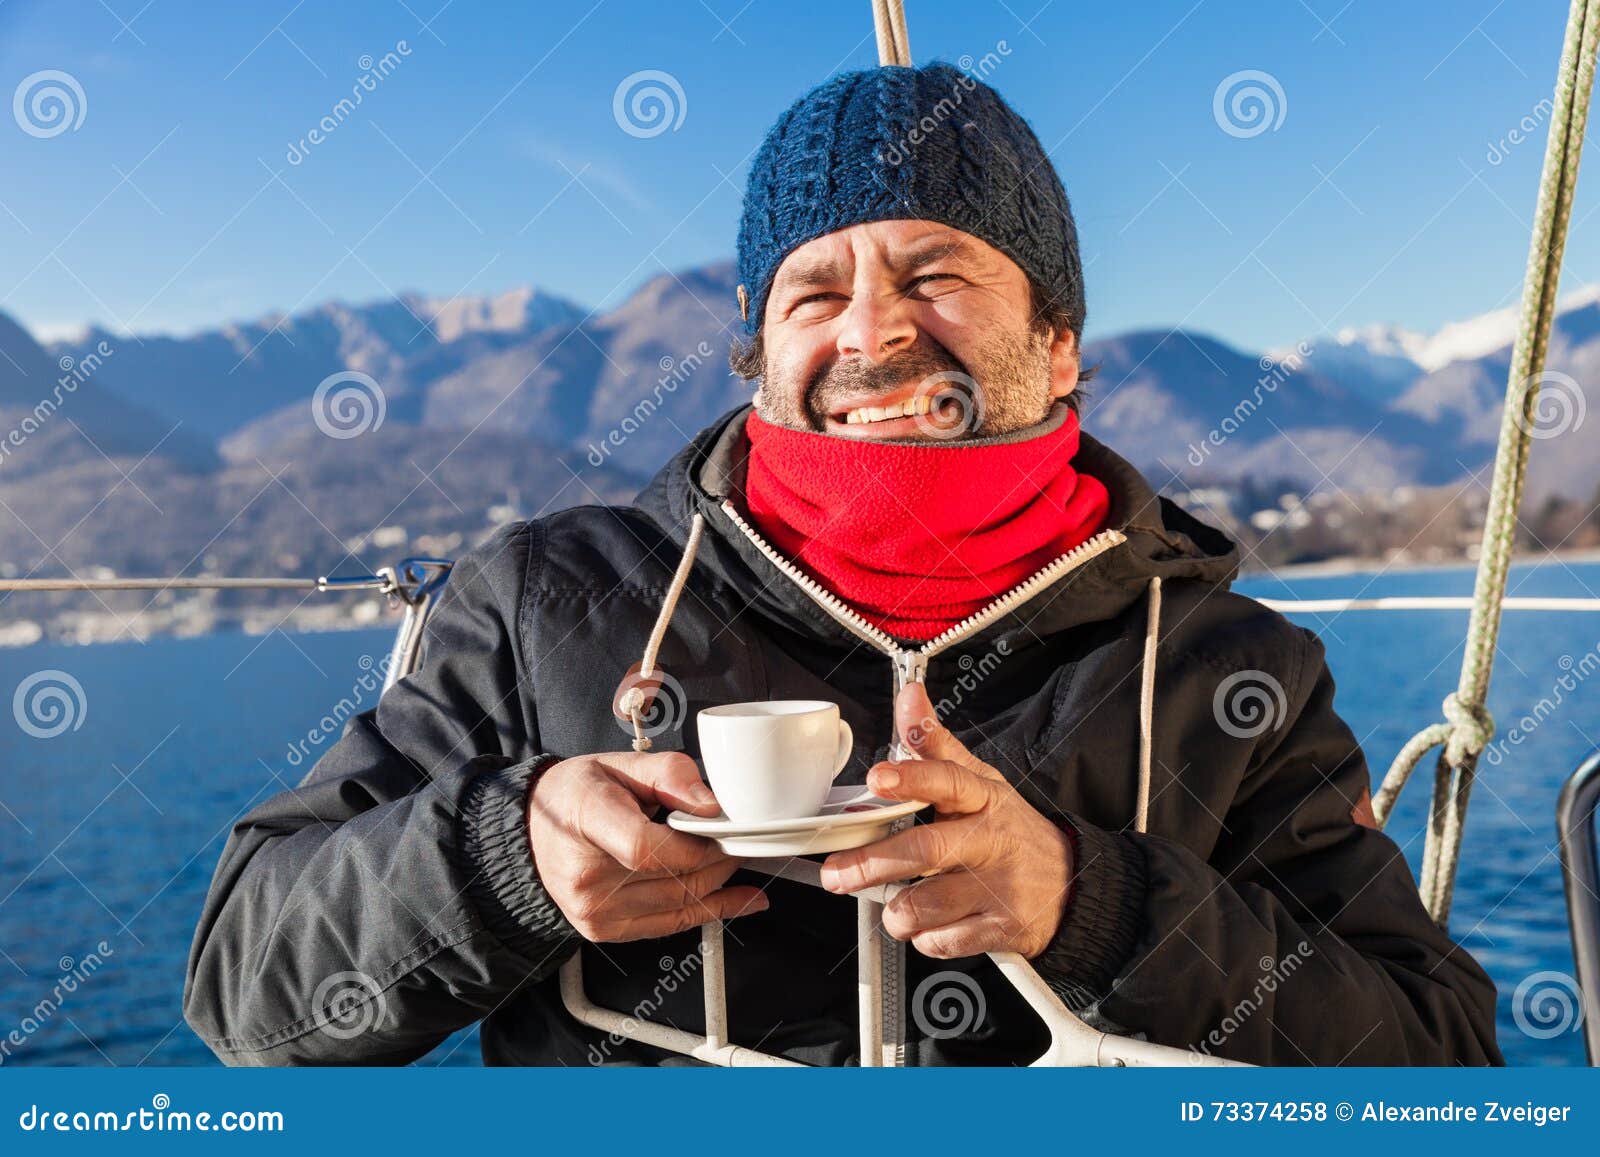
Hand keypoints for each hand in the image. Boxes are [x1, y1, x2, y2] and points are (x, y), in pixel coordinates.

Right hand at [528, 751, 767, 941]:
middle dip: (720, 856)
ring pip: (680, 902)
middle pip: (672, 876)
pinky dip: (712, 910)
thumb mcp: (619, 764)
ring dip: (721, 881)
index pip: (646, 847)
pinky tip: (742, 899)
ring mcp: (593, 909)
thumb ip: (670, 775)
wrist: (531, 833)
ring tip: (737, 856)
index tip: (720, 827)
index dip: (695, 843)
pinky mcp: (604, 929)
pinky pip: (671, 924)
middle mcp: (585, 874)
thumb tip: (711, 805)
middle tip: (743, 836)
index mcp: (586, 819)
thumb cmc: (576, 795)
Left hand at [819, 683, 1073, 958]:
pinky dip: (924, 937)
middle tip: (838, 873)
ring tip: (893, 903)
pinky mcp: (1001, 929)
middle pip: (927, 850)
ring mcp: (998, 888)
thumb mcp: (980, 781)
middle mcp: (991, 841)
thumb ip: (936, 743)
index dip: (911, 778)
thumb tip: (909, 698)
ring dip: (896, 910)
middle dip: (873, 864)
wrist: (1070, 885)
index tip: (877, 777)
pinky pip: (943, 941)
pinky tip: (929, 924)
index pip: (948, 780)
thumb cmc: (1009, 829)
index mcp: (983, 798)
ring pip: (927, 905)